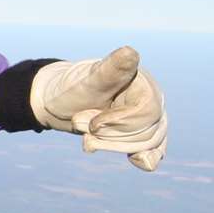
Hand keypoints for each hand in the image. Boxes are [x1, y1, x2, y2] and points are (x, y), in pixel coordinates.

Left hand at [29, 46, 165, 171]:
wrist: (58, 104)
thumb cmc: (71, 90)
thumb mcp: (87, 83)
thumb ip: (109, 71)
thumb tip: (130, 52)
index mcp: (141, 81)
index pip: (146, 110)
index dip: (118, 122)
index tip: (92, 124)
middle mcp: (151, 97)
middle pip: (148, 130)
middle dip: (111, 135)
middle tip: (80, 123)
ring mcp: (150, 116)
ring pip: (149, 142)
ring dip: (113, 145)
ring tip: (87, 137)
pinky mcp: (143, 132)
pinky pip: (154, 149)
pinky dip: (147, 158)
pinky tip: (136, 161)